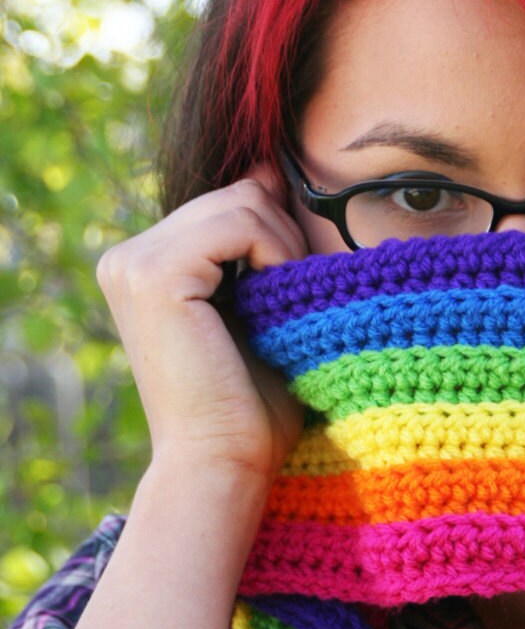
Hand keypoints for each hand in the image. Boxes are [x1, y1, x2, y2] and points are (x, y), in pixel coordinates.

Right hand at [97, 168, 307, 486]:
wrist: (226, 462)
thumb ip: (256, 239)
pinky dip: (274, 253)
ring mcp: (134, 262)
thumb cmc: (251, 403)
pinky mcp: (155, 274)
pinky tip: (275, 297)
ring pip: (241, 202)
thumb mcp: (257, 303)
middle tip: (292, 297)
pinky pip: (238, 222)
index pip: (228, 200)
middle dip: (281, 236)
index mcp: (145, 263)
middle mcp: (127, 256)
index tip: (292, 279)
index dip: (275, 229)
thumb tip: (267, 166)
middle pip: (236, 194)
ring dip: (283, 248)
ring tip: (284, 303)